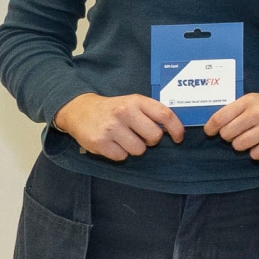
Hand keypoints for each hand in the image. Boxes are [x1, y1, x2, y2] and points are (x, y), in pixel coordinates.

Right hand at [54, 92, 183, 158]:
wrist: (80, 110)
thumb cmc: (113, 109)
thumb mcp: (133, 102)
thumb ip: (152, 112)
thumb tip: (173, 130)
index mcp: (136, 101)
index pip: (165, 115)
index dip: (177, 129)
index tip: (178, 138)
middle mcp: (124, 112)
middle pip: (154, 136)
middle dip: (152, 141)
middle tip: (141, 136)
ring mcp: (111, 128)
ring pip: (139, 150)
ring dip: (134, 148)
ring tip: (124, 138)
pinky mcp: (99, 142)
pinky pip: (122, 157)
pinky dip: (120, 153)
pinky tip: (112, 143)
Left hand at [203, 91, 258, 159]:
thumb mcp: (256, 99)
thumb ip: (236, 110)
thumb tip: (214, 126)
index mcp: (249, 101)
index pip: (220, 118)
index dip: (211, 128)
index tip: (210, 132)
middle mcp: (258, 114)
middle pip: (227, 135)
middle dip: (230, 136)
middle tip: (240, 132)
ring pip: (239, 146)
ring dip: (243, 145)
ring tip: (253, 138)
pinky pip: (255, 155)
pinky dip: (257, 152)